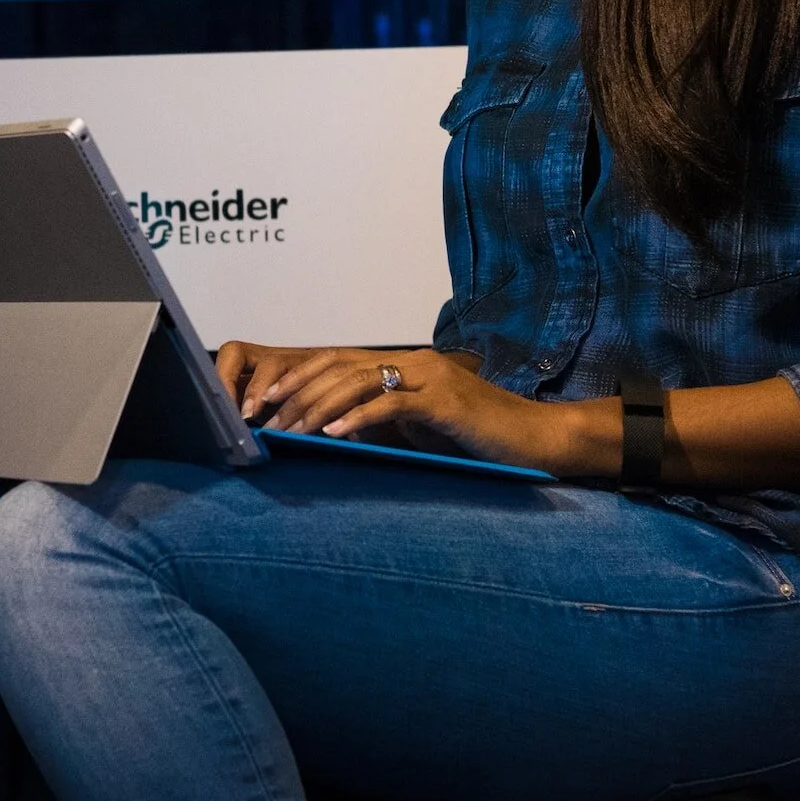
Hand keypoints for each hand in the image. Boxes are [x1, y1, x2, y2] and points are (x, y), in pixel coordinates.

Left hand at [214, 342, 599, 474]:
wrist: (535, 440)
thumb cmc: (477, 439)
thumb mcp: (420, 429)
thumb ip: (382, 425)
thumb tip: (331, 436)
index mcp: (404, 364)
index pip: (337, 360)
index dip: (297, 377)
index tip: (264, 401)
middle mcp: (413, 361)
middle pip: (339, 366)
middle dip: (296, 391)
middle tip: (265, 417)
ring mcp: (429, 376)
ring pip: (358, 381)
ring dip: (317, 406)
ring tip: (290, 429)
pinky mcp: (444, 400)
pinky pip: (390, 404)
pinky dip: (357, 418)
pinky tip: (333, 434)